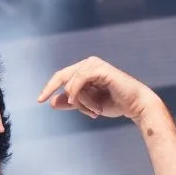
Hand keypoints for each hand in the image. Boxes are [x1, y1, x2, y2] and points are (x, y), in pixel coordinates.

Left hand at [37, 57, 157, 123]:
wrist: (136, 106)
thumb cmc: (116, 104)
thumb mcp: (88, 105)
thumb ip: (71, 103)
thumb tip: (52, 103)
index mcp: (85, 70)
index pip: (61, 77)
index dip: (49, 87)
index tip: (39, 100)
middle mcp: (88, 63)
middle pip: (63, 79)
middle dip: (68, 99)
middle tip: (63, 107)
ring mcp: (94, 64)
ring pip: (72, 84)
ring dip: (81, 102)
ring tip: (96, 111)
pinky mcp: (100, 69)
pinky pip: (79, 82)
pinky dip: (82, 96)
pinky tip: (94, 107)